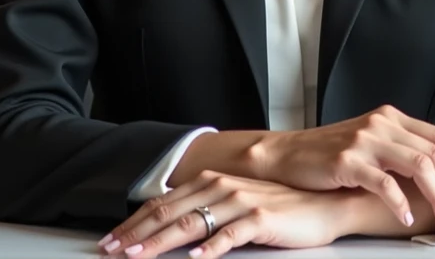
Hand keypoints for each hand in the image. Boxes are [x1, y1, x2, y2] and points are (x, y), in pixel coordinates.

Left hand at [96, 170, 351, 257]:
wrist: (323, 203)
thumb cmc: (280, 208)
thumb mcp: (237, 204)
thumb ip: (207, 211)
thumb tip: (172, 229)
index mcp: (213, 182)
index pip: (164, 203)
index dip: (135, 222)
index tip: (111, 241)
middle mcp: (222, 187)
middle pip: (170, 212)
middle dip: (137, 234)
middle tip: (111, 251)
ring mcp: (241, 201)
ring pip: (192, 222)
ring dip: (162, 241)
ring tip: (139, 256)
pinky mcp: (261, 217)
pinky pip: (231, 234)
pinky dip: (211, 247)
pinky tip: (196, 258)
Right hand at [252, 103, 434, 232]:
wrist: (289, 155)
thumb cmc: (331, 155)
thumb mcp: (371, 144)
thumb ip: (402, 152)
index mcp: (392, 118)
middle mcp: (382, 124)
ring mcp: (365, 140)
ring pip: (418, 165)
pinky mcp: (347, 161)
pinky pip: (384, 182)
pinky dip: (401, 203)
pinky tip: (406, 218)